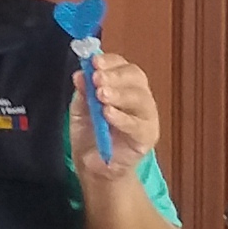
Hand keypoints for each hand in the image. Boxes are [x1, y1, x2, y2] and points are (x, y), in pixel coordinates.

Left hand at [72, 48, 161, 179]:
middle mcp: (139, 95)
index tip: (93, 62)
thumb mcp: (81, 109)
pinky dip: (122, 118)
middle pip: (135, 77)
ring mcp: (146, 116)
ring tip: (101, 95)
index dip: (109, 61)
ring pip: (139, 98)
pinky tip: (108, 114)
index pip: (122, 65)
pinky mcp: (147, 136)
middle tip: (97, 78)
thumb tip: (80, 74)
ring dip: (119, 94)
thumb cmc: (92, 134)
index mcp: (123, 84)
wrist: (94, 166)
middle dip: (114, 76)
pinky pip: (137, 125)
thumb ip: (83, 92)